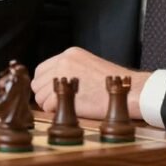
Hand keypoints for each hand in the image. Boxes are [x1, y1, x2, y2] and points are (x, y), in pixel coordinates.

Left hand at [31, 47, 149, 119]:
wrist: (128, 91)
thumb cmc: (112, 84)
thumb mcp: (88, 66)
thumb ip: (69, 70)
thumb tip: (51, 84)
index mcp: (69, 54)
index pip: (41, 70)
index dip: (45, 84)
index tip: (52, 93)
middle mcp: (63, 62)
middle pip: (37, 83)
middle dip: (44, 94)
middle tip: (57, 102)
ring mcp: (63, 76)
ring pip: (40, 95)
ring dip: (49, 104)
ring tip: (66, 106)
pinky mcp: (65, 92)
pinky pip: (48, 106)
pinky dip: (55, 111)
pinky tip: (69, 110)